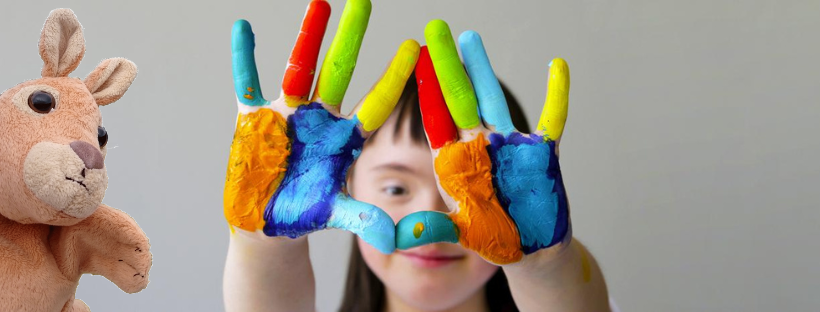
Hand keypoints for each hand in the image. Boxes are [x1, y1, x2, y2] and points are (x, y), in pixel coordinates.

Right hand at [223, 0, 419, 252]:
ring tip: (320, 2)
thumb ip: (362, 218)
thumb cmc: (305, 214)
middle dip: (351, 38)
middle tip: (364, 1)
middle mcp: (319, 119)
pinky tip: (243, 28)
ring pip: (298, 68)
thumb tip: (393, 238)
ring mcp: (287, 115)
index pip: (375, 102)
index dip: (393, 77)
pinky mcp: (254, 120)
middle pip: (338, 71)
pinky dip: (244, 58)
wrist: (266, 223)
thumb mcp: (336, 214)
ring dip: (307, 36)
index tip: (414, 48)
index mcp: (344, 139)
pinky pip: (247, 84)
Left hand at [395, 20, 570, 263]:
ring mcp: (509, 146)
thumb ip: (433, 230)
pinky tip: (557, 65)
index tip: (413, 56)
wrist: (531, 252)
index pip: (435, 119)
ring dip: (484, 69)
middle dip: (448, 65)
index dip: (425, 88)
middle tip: (436, 30)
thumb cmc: (492, 240)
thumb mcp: (459, 233)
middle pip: (460, 98)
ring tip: (470, 37)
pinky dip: (557, 94)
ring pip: (493, 99)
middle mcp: (478, 146)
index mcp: (454, 162)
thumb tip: (399, 237)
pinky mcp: (541, 154)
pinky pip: (553, 119)